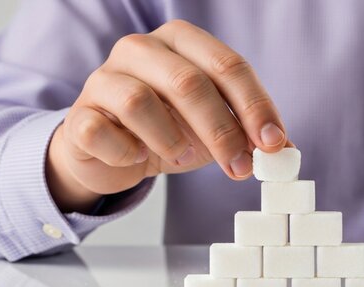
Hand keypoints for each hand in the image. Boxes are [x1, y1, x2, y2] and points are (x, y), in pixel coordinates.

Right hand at [47, 20, 288, 212]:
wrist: (111, 151)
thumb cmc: (169, 130)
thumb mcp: (215, 129)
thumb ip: (248, 134)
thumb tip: (284, 150)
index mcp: (182, 41)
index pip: (227, 65)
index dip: (255, 105)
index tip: (274, 142)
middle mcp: (140, 49)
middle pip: (189, 83)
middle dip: (222, 131)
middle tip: (242, 167)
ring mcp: (103, 78)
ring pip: (140, 102)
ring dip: (171, 140)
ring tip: (181, 156)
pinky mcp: (78, 114)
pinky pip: (101, 132)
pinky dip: (127, 152)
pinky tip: (138, 157)